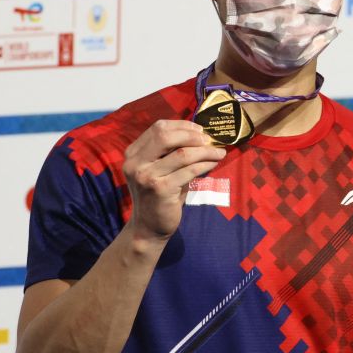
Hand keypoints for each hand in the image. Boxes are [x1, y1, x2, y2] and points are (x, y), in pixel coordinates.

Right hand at [122, 119, 225, 240]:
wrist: (148, 227)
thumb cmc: (158, 195)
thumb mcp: (159, 169)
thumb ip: (171, 152)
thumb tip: (201, 135)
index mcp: (133, 153)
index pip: (158, 128)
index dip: (182, 125)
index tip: (199, 130)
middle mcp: (136, 163)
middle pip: (166, 135)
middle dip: (192, 135)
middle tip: (209, 140)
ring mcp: (147, 176)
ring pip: (182, 154)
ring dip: (205, 151)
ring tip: (218, 152)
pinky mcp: (161, 190)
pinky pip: (189, 171)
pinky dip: (205, 164)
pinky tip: (213, 163)